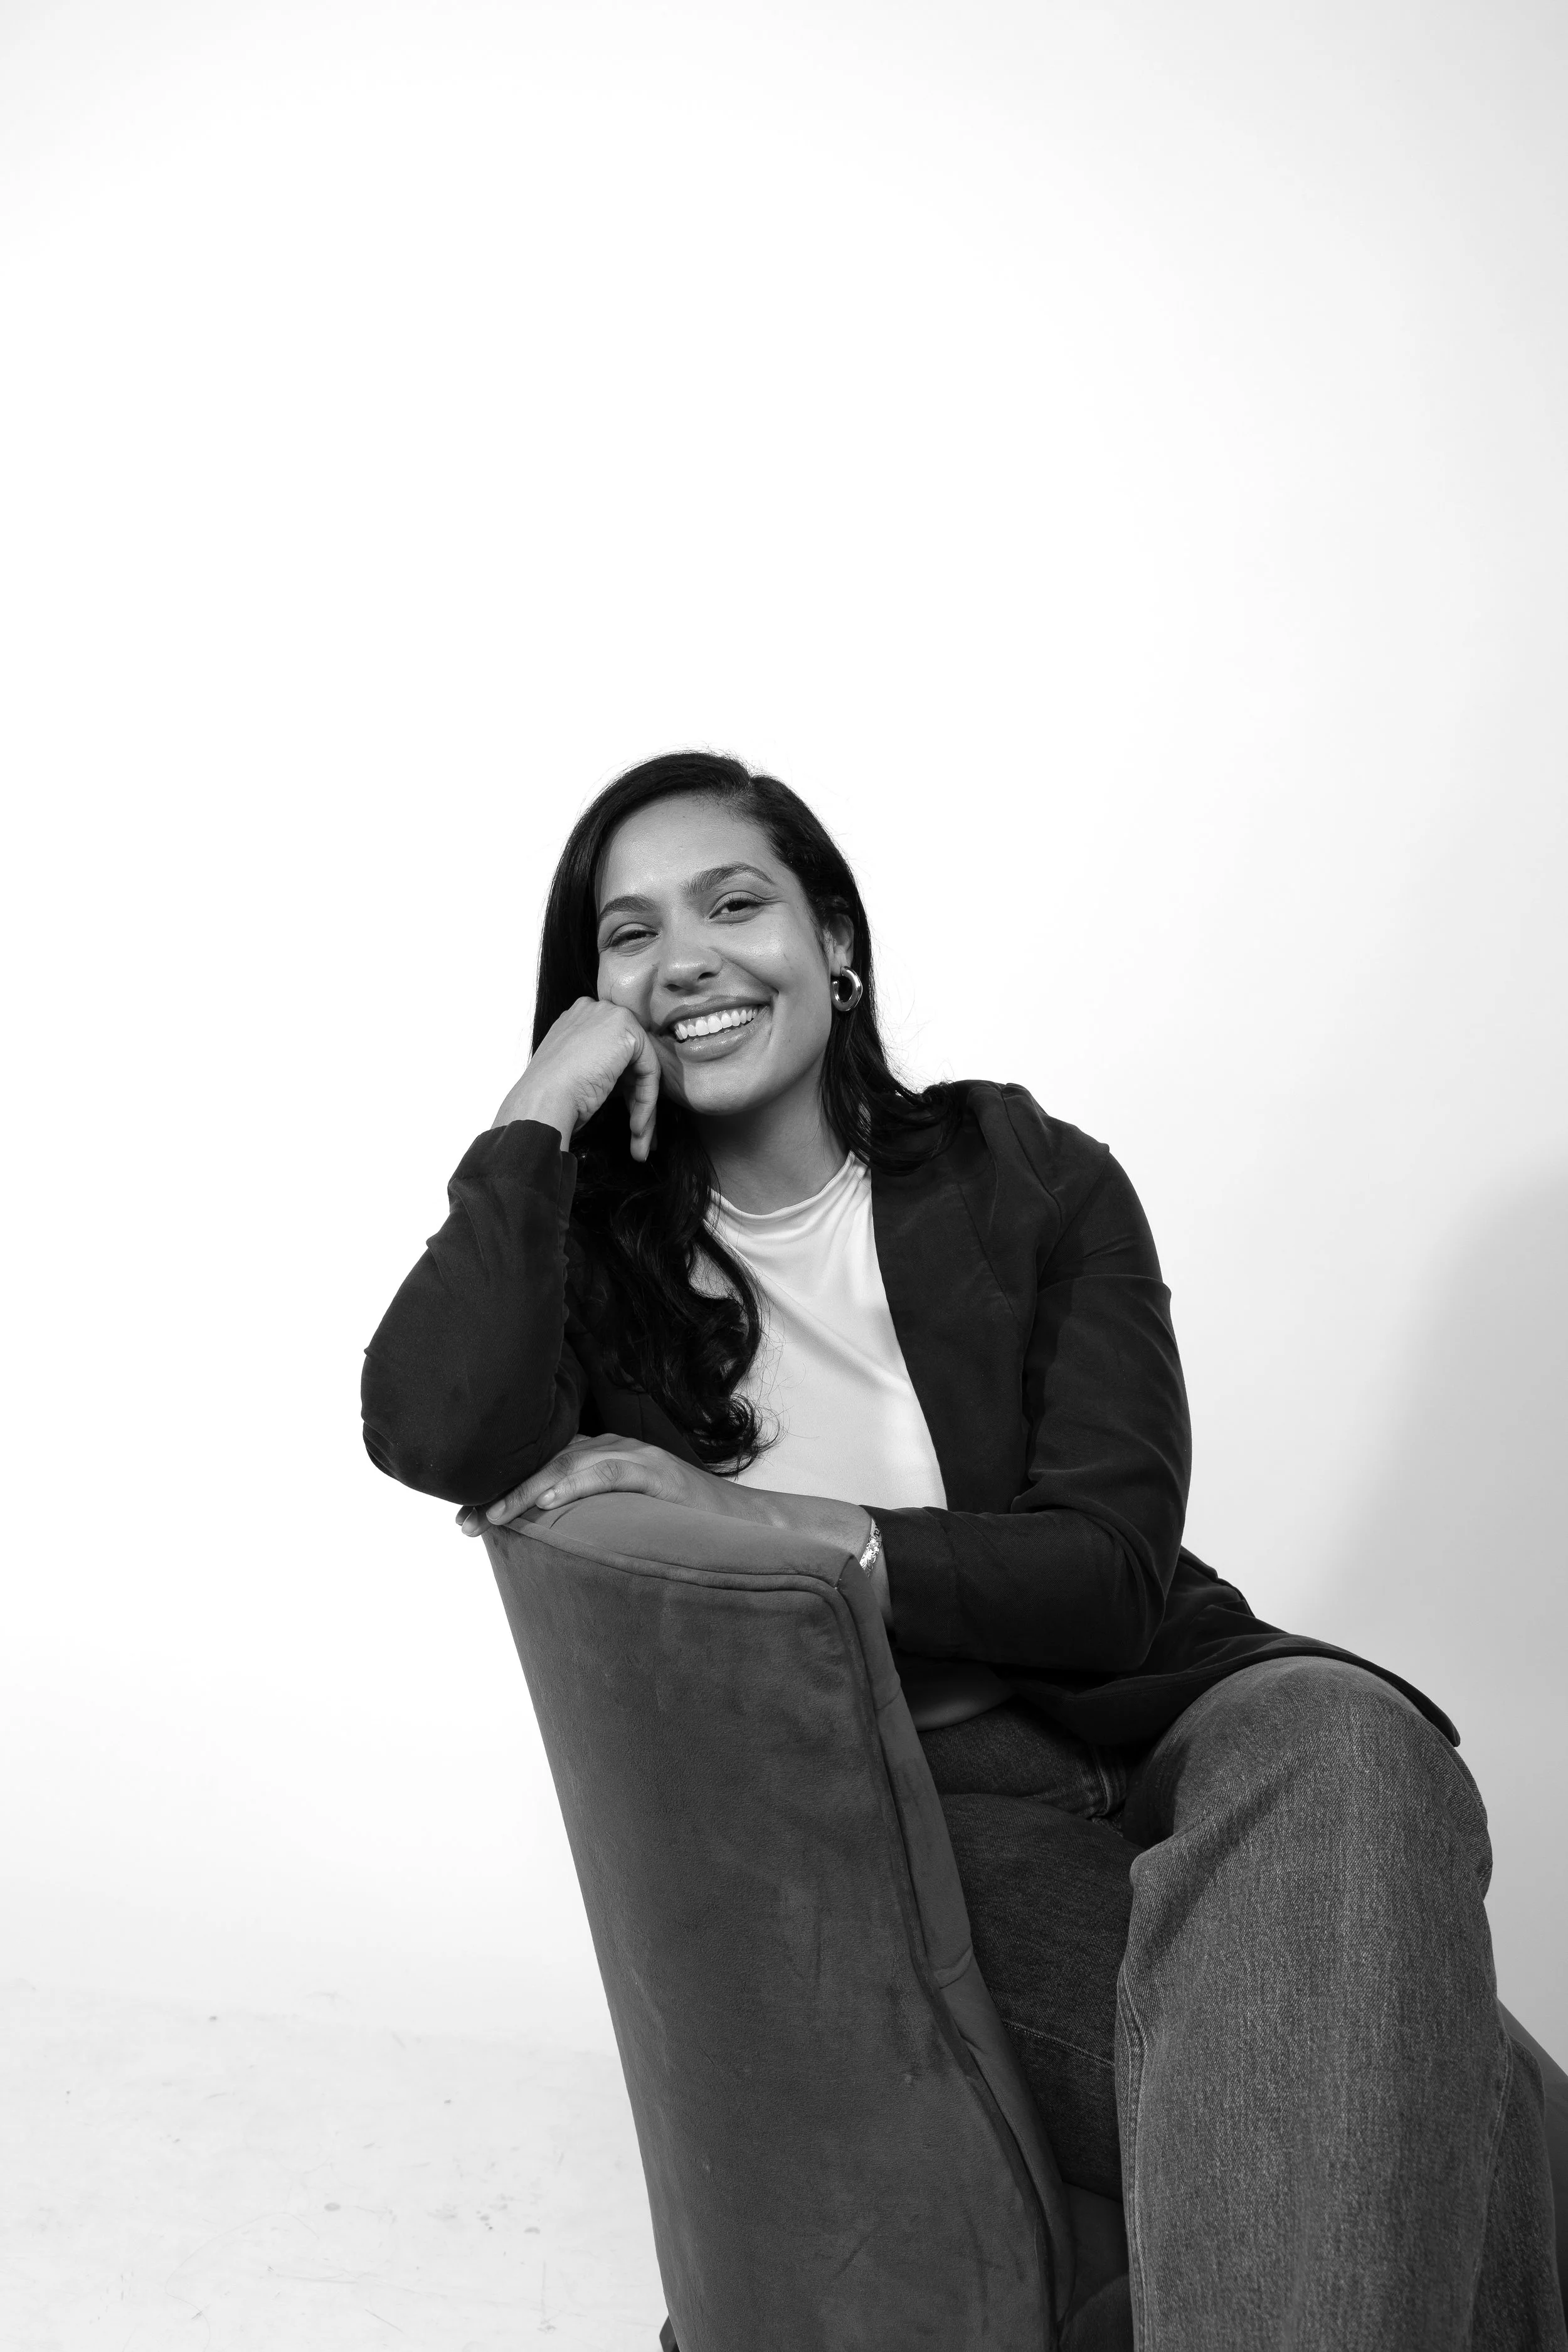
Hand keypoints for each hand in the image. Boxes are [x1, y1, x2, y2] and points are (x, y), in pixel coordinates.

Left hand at [457, 1434, 756, 1532]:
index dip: (501, 1491)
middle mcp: (614, 1450)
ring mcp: (637, 1458)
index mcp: (602, 1459)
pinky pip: (611, 1472)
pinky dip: (577, 1483)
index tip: (465, 1520)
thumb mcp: (624, 1528)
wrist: (749, 1529)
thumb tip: (542, 1556)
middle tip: (465, 1523)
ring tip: (495, 1515)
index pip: (540, 1467)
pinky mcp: (659, 1473)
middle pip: (545, 1463)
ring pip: (570, 1464)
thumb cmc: (685, 1534)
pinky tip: (549, 1499)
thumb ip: (589, 1526)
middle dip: (502, 1493)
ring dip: (527, 1490)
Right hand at [491, 997, 660, 1159]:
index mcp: (579, 1018)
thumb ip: (598, 1064)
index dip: (623, 1087)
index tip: (627, 1117)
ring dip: (643, 1109)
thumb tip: (624, 1082)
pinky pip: (649, 1071)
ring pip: (642, 1068)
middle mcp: (596, 1011)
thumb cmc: (549, 1095)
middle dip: (636, 1100)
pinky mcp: (628, 1032)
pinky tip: (637, 1127)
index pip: (613, 1051)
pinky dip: (646, 1102)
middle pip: (630, 1060)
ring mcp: (612, 1017)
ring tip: (639, 1144)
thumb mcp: (574, 1070)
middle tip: (637, 1133)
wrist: (542, 1100)